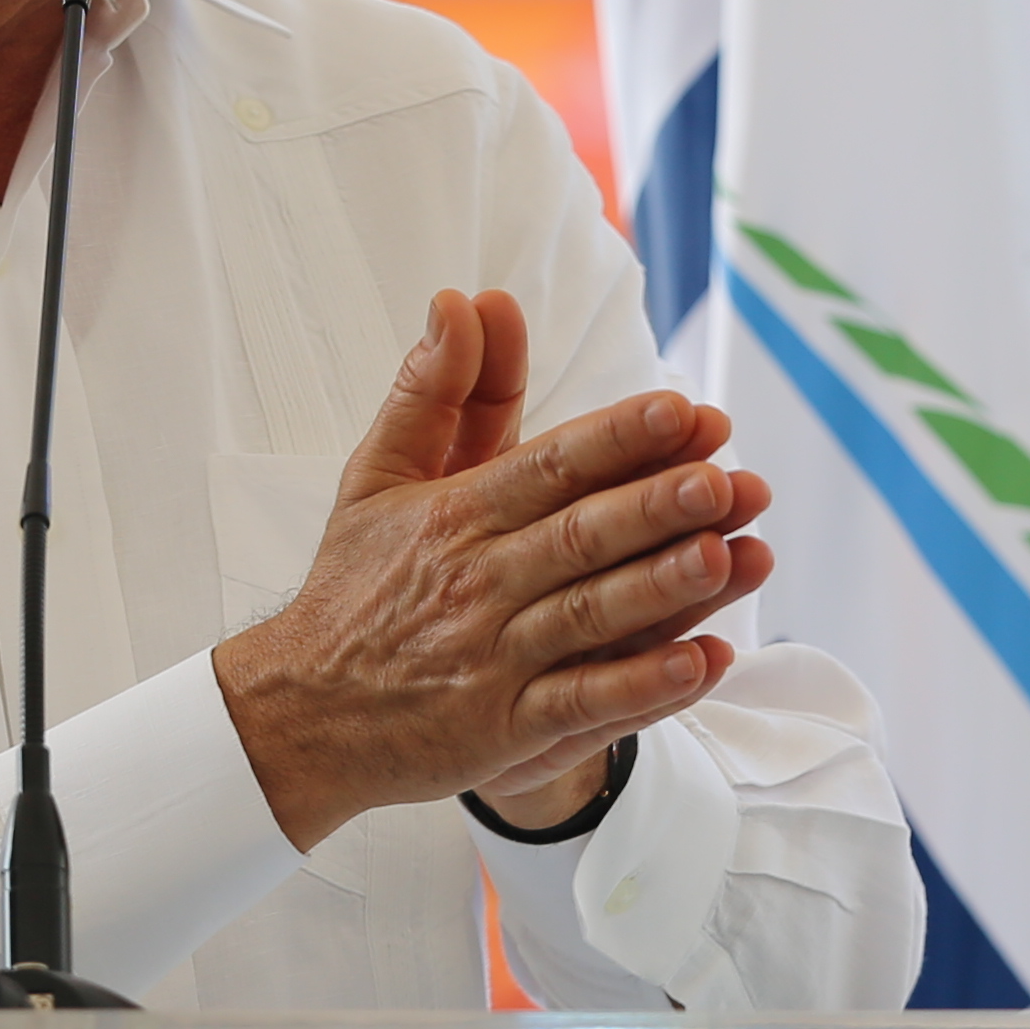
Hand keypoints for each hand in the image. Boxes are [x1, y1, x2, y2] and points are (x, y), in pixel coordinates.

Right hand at [212, 289, 772, 850]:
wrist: (303, 715)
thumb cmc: (354, 588)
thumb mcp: (377, 477)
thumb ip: (433, 391)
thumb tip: (461, 300)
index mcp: (455, 515)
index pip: (548, 466)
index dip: (618, 438)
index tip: (683, 411)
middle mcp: (479, 582)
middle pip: (579, 537)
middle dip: (655, 507)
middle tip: (725, 479)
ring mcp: (493, 659)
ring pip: (588, 617)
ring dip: (659, 589)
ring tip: (726, 557)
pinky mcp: (504, 729)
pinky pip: (581, 705)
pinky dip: (642, 688)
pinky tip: (702, 663)